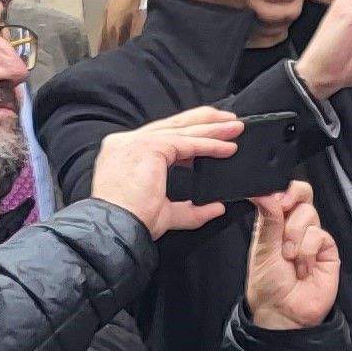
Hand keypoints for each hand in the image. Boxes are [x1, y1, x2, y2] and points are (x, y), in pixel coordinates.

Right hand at [90, 107, 244, 235]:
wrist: (115, 229)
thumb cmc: (132, 223)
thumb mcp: (166, 214)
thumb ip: (190, 209)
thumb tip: (217, 207)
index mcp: (124, 153)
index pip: (162, 136)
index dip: (190, 133)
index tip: (213, 134)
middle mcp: (126, 142)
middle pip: (172, 125)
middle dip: (204, 121)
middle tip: (230, 121)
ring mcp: (135, 141)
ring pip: (181, 130)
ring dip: (212, 129)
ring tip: (236, 128)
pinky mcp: (148, 146)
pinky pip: (185, 142)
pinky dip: (208, 145)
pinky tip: (226, 147)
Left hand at [242, 182, 341, 329]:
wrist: (283, 312)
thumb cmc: (268, 284)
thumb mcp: (262, 248)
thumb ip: (268, 219)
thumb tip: (264, 193)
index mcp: (275, 222)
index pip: (285, 193)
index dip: (283, 190)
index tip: (276, 198)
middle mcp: (295, 227)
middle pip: (303, 195)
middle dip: (292, 204)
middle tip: (284, 216)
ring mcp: (313, 237)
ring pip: (309, 215)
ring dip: (294, 238)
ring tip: (290, 259)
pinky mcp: (328, 250)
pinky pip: (320, 235)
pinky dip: (307, 251)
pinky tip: (303, 268)